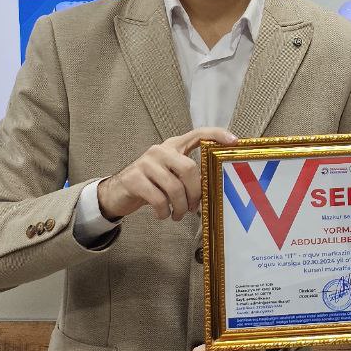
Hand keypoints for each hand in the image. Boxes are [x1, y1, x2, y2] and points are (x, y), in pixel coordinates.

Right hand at [97, 127, 236, 221]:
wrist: (117, 193)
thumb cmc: (151, 185)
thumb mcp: (170, 176)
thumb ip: (188, 176)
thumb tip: (211, 191)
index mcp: (173, 146)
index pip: (198, 134)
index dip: (216, 135)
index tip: (234, 141)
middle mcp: (160, 150)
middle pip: (189, 169)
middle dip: (195, 193)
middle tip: (193, 208)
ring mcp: (145, 163)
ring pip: (174, 187)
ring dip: (180, 207)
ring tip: (178, 215)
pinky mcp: (133, 179)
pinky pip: (158, 199)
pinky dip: (164, 212)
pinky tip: (163, 215)